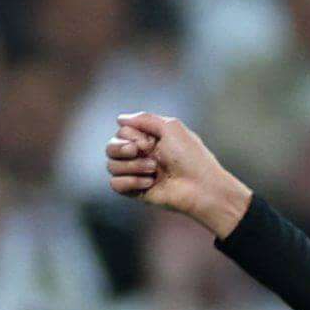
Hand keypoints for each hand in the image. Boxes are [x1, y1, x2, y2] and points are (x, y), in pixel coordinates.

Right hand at [103, 113, 251, 235]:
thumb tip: (119, 118)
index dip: (130, 136)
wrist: (199, 186)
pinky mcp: (135, 191)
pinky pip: (115, 184)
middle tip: (139, 151)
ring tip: (153, 170)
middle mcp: (141, 155)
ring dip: (132, 166)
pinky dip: (130, 182)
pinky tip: (149, 184)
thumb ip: (144, 119)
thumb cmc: (190, 156)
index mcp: (149, 138)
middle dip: (121, 148)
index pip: (122, 132)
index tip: (148, 142)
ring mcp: (137, 173)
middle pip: (110, 148)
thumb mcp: (171, 127)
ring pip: (111, 166)